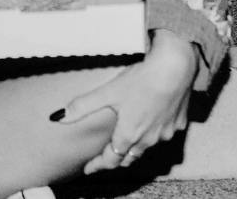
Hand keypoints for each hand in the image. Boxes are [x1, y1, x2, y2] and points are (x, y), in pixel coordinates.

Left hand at [51, 29, 196, 173]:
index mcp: (130, 134)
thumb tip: (58, 117)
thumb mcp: (108, 92)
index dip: (98, 165)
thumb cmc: (141, 80)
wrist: (175, 68)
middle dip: (116, 159)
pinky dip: (154, 132)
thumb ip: (83, 106)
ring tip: (125, 142)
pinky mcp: (178, 123)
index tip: (89, 168)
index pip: (111, 159)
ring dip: (135, 147)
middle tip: (105, 158)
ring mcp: (166, 133)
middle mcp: (149, 139)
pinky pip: (164, 134)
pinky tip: (151, 122)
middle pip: (130, 156)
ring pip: (147, 147)